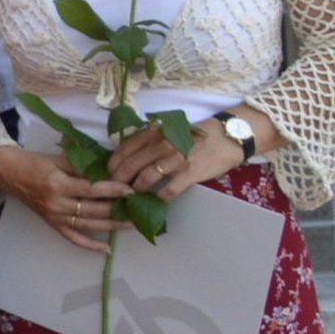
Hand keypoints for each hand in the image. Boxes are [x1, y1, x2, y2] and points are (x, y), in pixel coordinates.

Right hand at [0, 143, 129, 252]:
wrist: (9, 173)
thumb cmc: (34, 162)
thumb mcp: (58, 159)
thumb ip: (82, 168)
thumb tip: (109, 173)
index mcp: (58, 185)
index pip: (91, 190)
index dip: (113, 190)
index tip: (131, 190)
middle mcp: (57, 204)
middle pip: (93, 210)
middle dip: (118, 209)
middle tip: (139, 208)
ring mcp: (54, 217)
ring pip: (88, 225)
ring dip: (112, 227)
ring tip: (132, 225)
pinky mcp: (52, 224)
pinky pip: (73, 238)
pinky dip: (90, 245)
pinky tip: (107, 249)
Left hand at [108, 118, 239, 200]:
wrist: (227, 137)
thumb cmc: (194, 136)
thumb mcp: (167, 131)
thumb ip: (148, 142)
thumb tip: (126, 159)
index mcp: (154, 133)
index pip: (124, 149)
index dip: (112, 165)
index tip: (107, 175)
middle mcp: (162, 144)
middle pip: (130, 165)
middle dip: (118, 180)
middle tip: (113, 191)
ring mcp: (176, 158)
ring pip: (146, 178)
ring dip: (135, 190)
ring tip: (130, 197)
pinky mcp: (191, 172)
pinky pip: (169, 189)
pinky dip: (159, 198)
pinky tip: (155, 201)